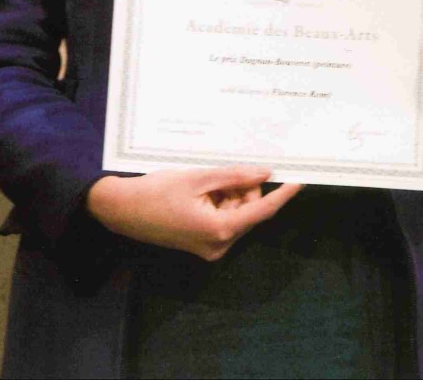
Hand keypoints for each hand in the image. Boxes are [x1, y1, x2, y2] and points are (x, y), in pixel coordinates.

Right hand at [85, 167, 302, 260]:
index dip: (281, 195)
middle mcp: (219, 245)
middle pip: (247, 212)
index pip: (261, 211)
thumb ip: (234, 177)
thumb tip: (264, 173)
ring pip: (235, 215)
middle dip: (241, 190)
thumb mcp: (197, 178)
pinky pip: (222, 221)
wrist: (122, 210)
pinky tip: (199, 192)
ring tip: (202, 183)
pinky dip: (218, 204)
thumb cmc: (157, 191)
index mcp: (220, 230)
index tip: (300, 181)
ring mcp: (210, 248)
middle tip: (218, 173)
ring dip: (228, 196)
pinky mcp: (202, 245)